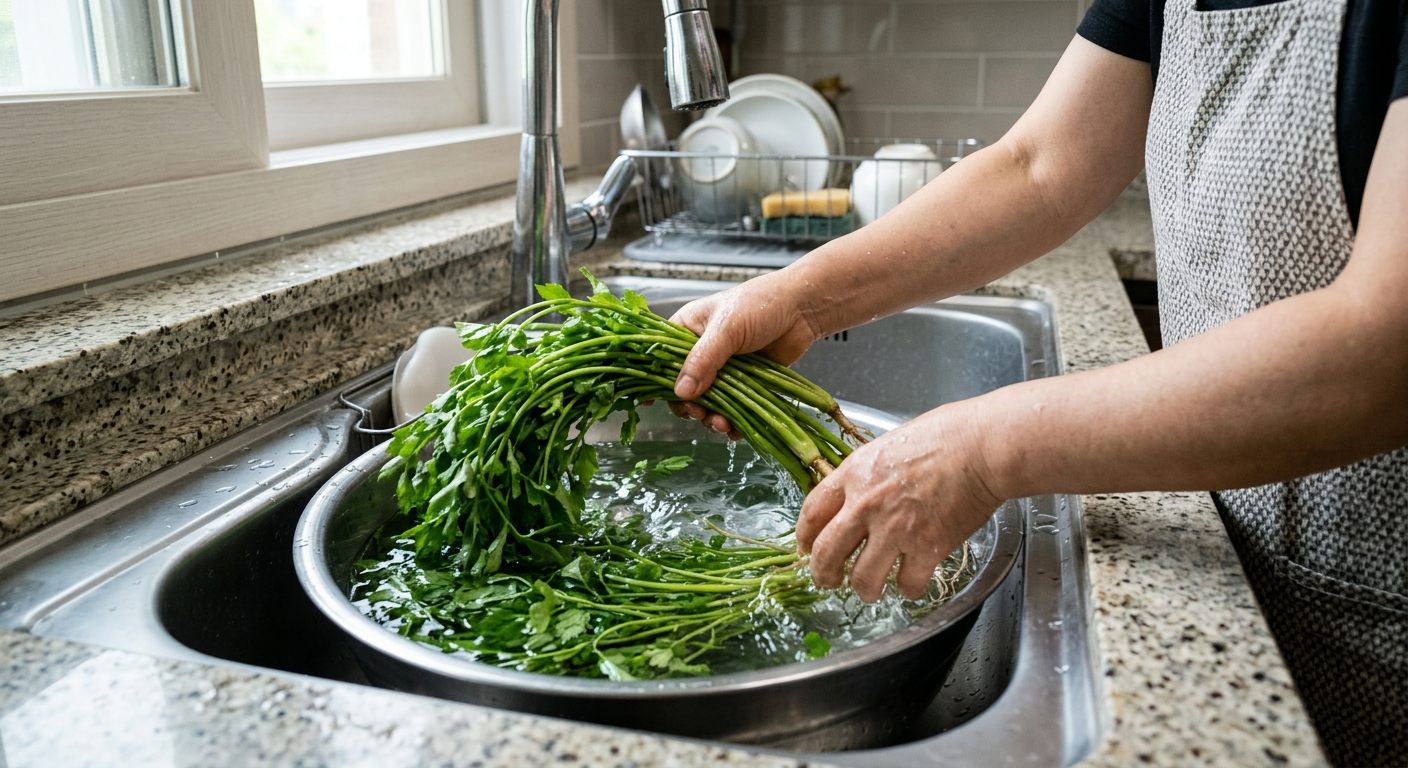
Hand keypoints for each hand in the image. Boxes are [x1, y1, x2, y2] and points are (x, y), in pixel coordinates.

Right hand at [667, 275, 821, 433]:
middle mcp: (701, 352)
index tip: (651, 404)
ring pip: (707, 403)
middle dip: (689, 406)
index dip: (655, 381)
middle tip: (699, 414)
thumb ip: (703, 360)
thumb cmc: (761, 304)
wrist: (803, 308)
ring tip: (722, 424)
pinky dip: (732, 422)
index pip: (661, 360)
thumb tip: (681, 392)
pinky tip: (736, 429)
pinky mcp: (744, 383)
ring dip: (711, 418)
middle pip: (683, 388)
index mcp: (686, 330)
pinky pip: (732, 409)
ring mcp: (723, 370)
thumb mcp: (727, 328)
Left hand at [797, 404, 1002, 600]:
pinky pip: (907, 584)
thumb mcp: (888, 445)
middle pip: (827, 554)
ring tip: (872, 589)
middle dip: (823, 575)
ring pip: (863, 580)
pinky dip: (908, 588)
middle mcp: (866, 505)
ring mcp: (895, 530)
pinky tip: (912, 581)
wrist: (982, 447)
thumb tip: (857, 495)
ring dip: (865, 589)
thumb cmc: (945, 436)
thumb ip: (866, 475)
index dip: (805, 537)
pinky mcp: (927, 549)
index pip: (811, 513)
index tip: (806, 548)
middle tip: (828, 582)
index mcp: (853, 474)